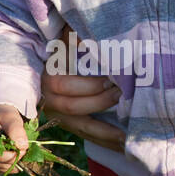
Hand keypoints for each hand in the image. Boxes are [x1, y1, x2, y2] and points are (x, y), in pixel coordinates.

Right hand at [0, 105, 28, 173]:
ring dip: (14, 164)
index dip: (12, 156)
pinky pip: (1, 169)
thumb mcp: (11, 118)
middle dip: (15, 159)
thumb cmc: (5, 116)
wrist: (1, 116)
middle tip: (24, 150)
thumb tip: (21, 146)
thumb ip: (16, 130)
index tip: (24, 149)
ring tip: (21, 153)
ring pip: (0, 168)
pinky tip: (17, 158)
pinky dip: (12, 166)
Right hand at [40, 29, 125, 150]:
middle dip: (101, 102)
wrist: (46, 76)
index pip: (66, 86)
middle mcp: (51, 102)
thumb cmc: (62, 57)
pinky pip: (89, 137)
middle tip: (123, 94)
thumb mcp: (63, 46)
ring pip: (84, 128)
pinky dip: (107, 142)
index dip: (89, 84)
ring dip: (107, 131)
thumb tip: (83, 31)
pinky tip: (125, 145)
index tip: (111, 78)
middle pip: (75, 107)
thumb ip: (72, 39)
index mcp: (48, 80)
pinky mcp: (71, 128)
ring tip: (128, 132)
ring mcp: (60, 118)